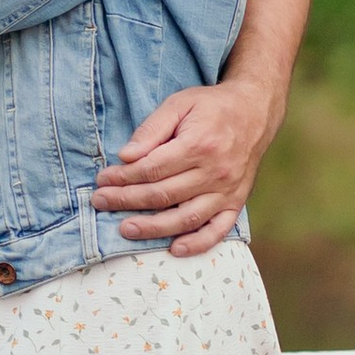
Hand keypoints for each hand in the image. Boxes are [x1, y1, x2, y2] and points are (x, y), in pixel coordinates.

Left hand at [94, 77, 271, 257]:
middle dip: (127, 200)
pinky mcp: (236, 202)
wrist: (254, 112)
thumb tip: (126, 155)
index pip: (152, 169)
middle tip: (101, 202)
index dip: (123, 177)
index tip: (103, 180)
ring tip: (126, 229)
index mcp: (199, 145)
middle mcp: (215, 172)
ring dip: (153, 227)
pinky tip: (174, 249)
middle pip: (164, 195)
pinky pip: (218, 230)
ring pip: (186, 217)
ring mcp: (227, 191)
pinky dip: (197, 243)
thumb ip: (151, 129)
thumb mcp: (178, 104)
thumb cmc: (211, 106)